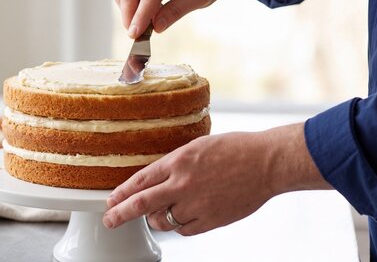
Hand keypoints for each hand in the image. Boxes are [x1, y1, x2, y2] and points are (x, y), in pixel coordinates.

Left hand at [102, 123, 330, 235]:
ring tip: (156, 215)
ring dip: (155, 219)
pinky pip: (184, 230)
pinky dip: (179, 226)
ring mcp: (196, 204)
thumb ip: (175, 164)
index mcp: (178, 161)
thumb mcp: (197, 146)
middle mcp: (183, 184)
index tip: (110, 201)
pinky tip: (182, 217)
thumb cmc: (235, 149)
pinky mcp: (211, 220)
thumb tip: (155, 180)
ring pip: (162, 221)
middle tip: (109, 220)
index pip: (140, 181)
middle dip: (120, 214)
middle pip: (141, 204)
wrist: (266, 162)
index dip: (121, 193)